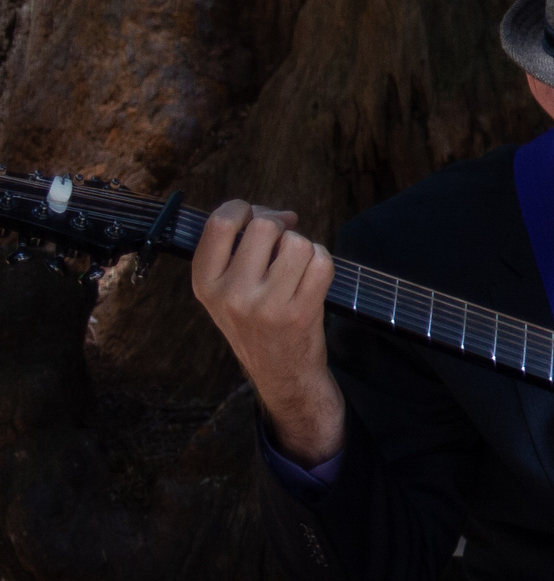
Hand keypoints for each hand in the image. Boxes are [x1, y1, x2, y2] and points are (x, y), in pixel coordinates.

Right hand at [190, 200, 346, 465]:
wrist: (280, 373)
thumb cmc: (256, 322)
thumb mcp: (225, 291)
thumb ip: (237, 249)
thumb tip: (278, 213)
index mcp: (204, 283)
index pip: (219, 223)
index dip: (243, 208)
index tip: (256, 215)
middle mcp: (230, 294)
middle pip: (264, 226)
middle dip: (280, 227)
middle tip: (282, 245)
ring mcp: (265, 305)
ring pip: (296, 242)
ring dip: (304, 247)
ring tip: (296, 269)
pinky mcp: (299, 312)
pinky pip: (321, 261)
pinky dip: (323, 261)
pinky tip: (312, 278)